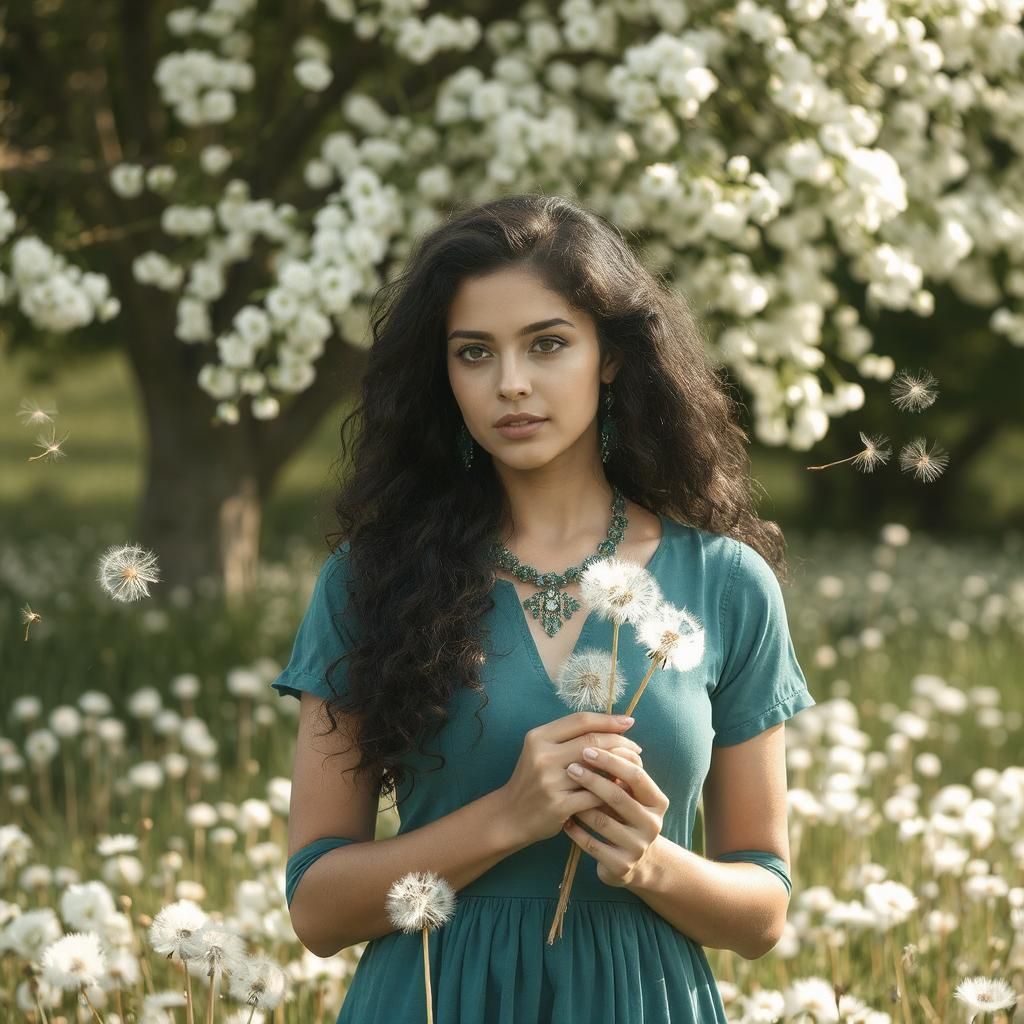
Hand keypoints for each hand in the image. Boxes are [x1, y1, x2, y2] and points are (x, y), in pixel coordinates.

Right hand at [500, 712, 643, 845]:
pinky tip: (622, 790)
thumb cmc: (532, 780)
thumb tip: (610, 725)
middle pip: (592, 742)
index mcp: (538, 737)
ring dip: (621, 767)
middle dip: (620, 743)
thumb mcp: (540, 751)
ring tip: (634, 767)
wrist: (510, 816)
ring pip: (596, 769)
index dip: (608, 719)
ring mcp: (550, 782)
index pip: (580, 721)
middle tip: (636, 748)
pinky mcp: (558, 806)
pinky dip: (612, 791)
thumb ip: (568, 738)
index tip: (629, 721)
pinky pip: (595, 795)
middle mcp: (542, 756)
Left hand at [562, 746, 668, 887]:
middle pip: (619, 797)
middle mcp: (652, 824)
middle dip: (593, 780)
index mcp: (657, 801)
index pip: (636, 775)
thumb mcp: (629, 793)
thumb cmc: (623, 815)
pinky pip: (592, 845)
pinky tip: (564, 821)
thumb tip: (601, 733)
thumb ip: (620, 770)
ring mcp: (638, 847)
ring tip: (564, 791)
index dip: (612, 760)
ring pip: (603, 821)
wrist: (630, 860)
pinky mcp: (621, 866)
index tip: (586, 748)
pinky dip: (576, 831)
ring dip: (581, 805)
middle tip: (571, 767)